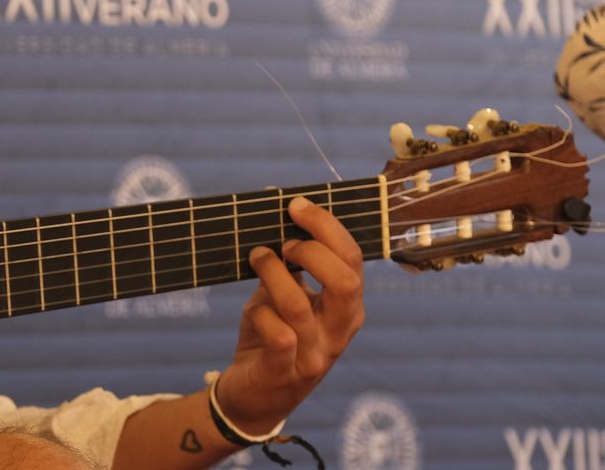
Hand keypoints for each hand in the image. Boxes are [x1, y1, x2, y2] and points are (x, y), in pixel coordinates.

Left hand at [214, 196, 364, 433]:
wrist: (252, 397)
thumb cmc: (271, 338)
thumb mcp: (283, 297)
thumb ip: (287, 265)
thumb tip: (277, 211)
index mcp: (346, 308)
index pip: (352, 260)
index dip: (326, 227)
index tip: (296, 206)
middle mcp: (339, 331)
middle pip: (345, 282)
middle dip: (312, 250)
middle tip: (284, 242)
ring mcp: (315, 355)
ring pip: (300, 305)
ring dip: (273, 274)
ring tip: (258, 258)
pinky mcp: (285, 373)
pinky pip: (279, 336)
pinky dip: (261, 313)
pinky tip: (253, 309)